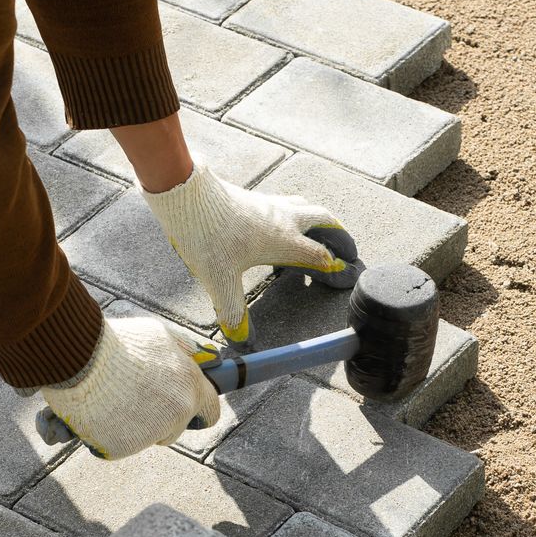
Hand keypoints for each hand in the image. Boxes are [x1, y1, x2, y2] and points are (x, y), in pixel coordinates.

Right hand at [38, 314, 220, 458]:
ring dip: (133, 425)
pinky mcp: (124, 447)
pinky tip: (97, 413)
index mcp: (190, 385)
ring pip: (146, 437)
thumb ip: (182, 351)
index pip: (210, 411)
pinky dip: (109, 434)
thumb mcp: (159, 336)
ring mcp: (151, 433)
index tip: (187, 410)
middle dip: (160, 419)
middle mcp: (177, 412)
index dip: (198, 411)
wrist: (80, 357)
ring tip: (110, 400)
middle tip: (133, 399)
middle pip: (176, 429)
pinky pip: (119, 445)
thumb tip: (198, 357)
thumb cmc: (119, 342)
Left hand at [144, 163, 346, 341]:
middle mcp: (283, 219)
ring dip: (319, 221)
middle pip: (324, 221)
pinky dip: (295, 215)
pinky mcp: (253, 197)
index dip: (335, 267)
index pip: (320, 255)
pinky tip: (281, 224)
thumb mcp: (220, 279)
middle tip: (347, 251)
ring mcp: (269, 205)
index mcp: (284, 240)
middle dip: (339, 237)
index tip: (346, 275)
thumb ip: (233, 310)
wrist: (188, 196)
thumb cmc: (208, 236)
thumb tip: (241, 340)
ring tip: (321, 233)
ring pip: (306, 208)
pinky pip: (286, 204)